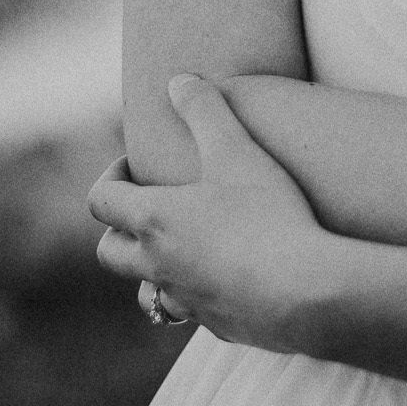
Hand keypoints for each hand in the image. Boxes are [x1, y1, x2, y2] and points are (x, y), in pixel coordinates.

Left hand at [88, 73, 334, 348]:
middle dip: (119, 229)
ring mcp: (185, 300)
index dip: (111, 178)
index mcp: (153, 220)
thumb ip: (206, 111)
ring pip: (145, 294)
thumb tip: (179, 80)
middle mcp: (157, 265)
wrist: (305, 291)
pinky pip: (192, 313)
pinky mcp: (217, 325)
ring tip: (181, 251)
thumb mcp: (238, 151)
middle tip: (150, 208)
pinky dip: (196, 297)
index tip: (136, 166)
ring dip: (150, 273)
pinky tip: (226, 281)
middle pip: (109, 252)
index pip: (101, 201)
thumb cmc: (267, 216)